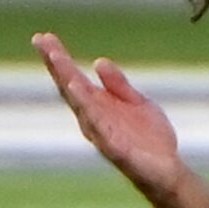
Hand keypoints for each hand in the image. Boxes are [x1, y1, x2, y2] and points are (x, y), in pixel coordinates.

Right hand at [33, 31, 183, 205]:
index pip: (73, 79)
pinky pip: (101, 131)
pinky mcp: (117, 149)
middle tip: (41, 40)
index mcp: (98, 107)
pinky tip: (84, 100)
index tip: (44, 37)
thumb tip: (98, 61)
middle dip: (57, 65)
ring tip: (60, 64)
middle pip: (70, 88)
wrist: (167, 170)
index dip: (59, 59)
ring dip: (71, 86)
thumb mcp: (136, 103)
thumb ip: (117, 85)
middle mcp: (94, 119)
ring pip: (82, 107)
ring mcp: (103, 134)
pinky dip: (91, 115)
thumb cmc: (149, 139)